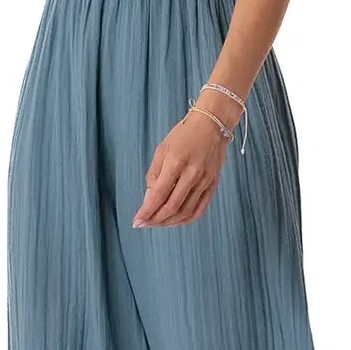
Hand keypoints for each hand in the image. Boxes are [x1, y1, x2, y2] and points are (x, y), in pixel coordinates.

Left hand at [132, 109, 230, 226]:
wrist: (213, 125)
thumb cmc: (185, 135)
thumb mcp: (163, 149)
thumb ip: (154, 174)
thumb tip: (149, 198)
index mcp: (176, 162)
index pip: (159, 194)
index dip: (147, 211)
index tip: (137, 220)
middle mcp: (192, 173)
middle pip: (172, 206)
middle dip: (155, 220)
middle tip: (144, 224)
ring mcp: (205, 181)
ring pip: (186, 211)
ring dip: (169, 222)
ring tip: (157, 223)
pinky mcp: (213, 185)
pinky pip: (200, 209)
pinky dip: (186, 220)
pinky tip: (175, 221)